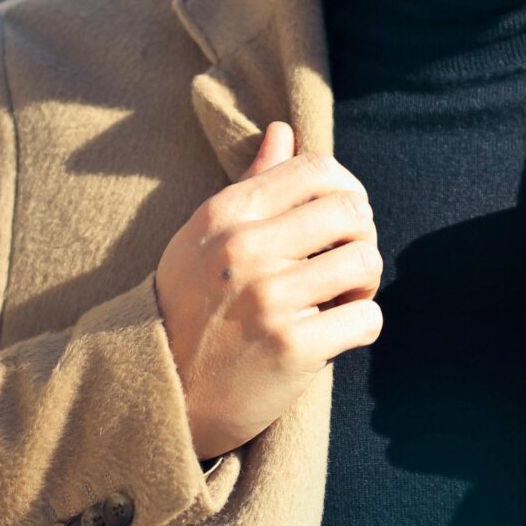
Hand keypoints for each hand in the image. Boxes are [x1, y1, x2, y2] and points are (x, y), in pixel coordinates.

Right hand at [155, 121, 382, 459]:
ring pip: (365, 262)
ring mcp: (267, 298)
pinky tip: (335, 335)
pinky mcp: (290, 347)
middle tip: (344, 267)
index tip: (337, 224)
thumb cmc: (189, 309)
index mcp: (226, 214)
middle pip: (351, 210)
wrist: (158, 394)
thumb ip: (252, 184)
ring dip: (364, 285)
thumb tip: (284, 131)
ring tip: (340, 300)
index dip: (344, 192)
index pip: (317, 169)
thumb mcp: (204, 238)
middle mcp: (244, 249)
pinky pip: (367, 318)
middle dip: (361, 237)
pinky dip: (361, 326)